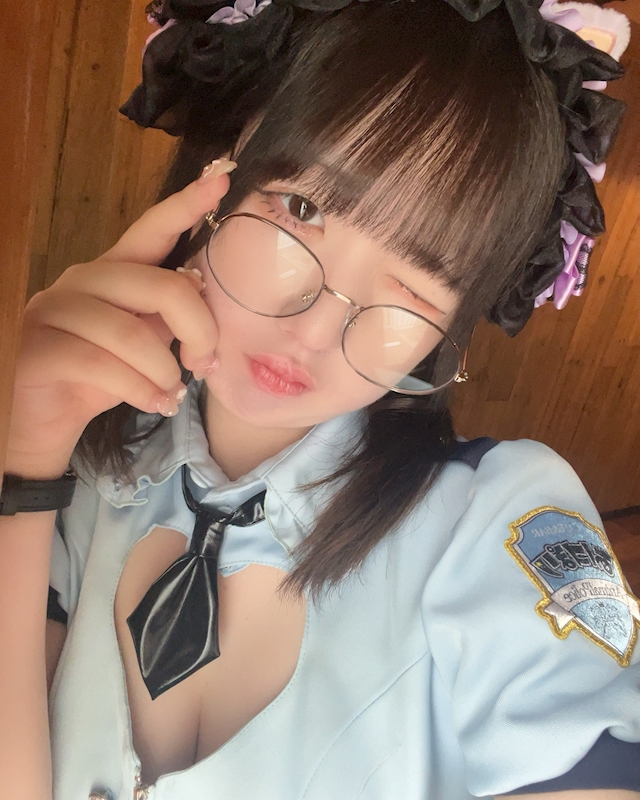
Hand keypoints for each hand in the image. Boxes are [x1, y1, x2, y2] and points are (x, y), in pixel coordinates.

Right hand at [6, 159, 235, 477]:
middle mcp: (83, 281)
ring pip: (129, 333)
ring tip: (171, 394)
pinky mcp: (37, 349)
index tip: (222, 179)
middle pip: (159, 286)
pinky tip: (155, 404)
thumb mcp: (145, 345)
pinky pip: (101, 366)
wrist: (45, 421)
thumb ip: (169, 316)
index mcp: (114, 273)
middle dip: (198, 331)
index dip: (187, 205)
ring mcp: (54, 311)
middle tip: (205, 364)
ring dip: (164, 372)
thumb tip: (201, 289)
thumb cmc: (100, 379)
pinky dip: (140, 391)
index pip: (151, 231)